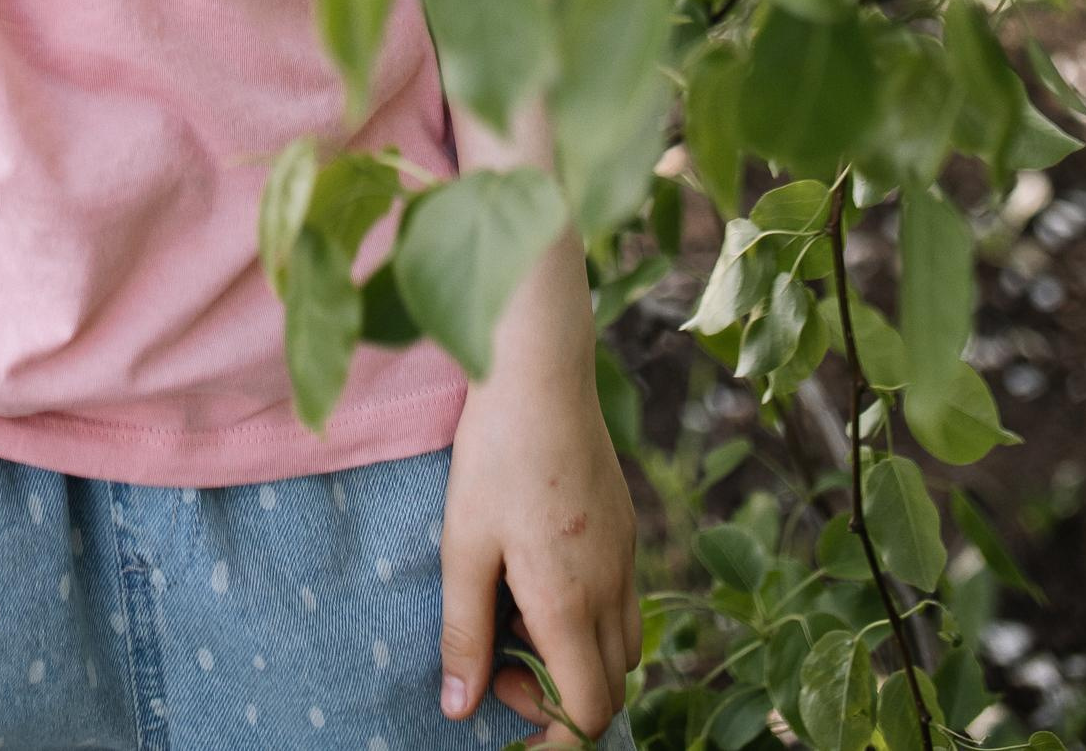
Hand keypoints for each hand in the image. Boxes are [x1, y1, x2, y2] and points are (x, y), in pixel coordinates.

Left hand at [439, 245, 639, 743]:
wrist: (541, 372)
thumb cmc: (495, 454)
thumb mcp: (465, 544)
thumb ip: (464, 633)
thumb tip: (458, 708)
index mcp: (569, 604)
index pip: (588, 713)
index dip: (552, 735)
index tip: (504, 709)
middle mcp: (611, 588)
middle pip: (610, 687)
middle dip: (559, 695)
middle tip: (502, 653)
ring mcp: (627, 556)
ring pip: (621, 645)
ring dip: (576, 653)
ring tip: (517, 607)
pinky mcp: (627, 527)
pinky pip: (623, 598)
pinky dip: (588, 612)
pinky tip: (538, 566)